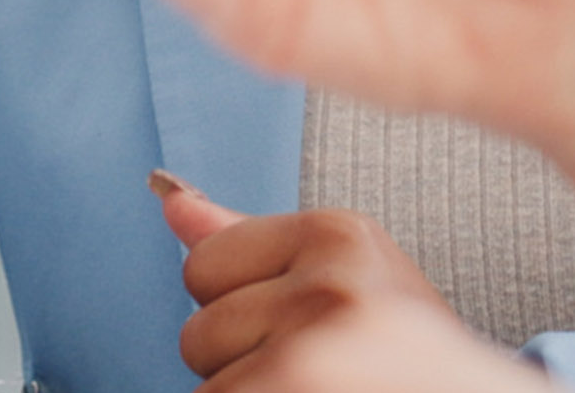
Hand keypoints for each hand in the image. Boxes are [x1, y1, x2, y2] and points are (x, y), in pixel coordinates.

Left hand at [155, 170, 545, 392]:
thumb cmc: (405, 359)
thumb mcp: (346, 280)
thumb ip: (249, 242)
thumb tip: (169, 200)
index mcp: (340, 234)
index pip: (202, 265)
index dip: (243, 310)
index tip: (312, 330)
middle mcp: (330, 280)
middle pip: (197, 328)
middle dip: (242, 361)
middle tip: (321, 370)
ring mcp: (313, 345)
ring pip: (206, 382)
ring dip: (250, 392)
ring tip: (319, 388)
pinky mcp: (296, 383)